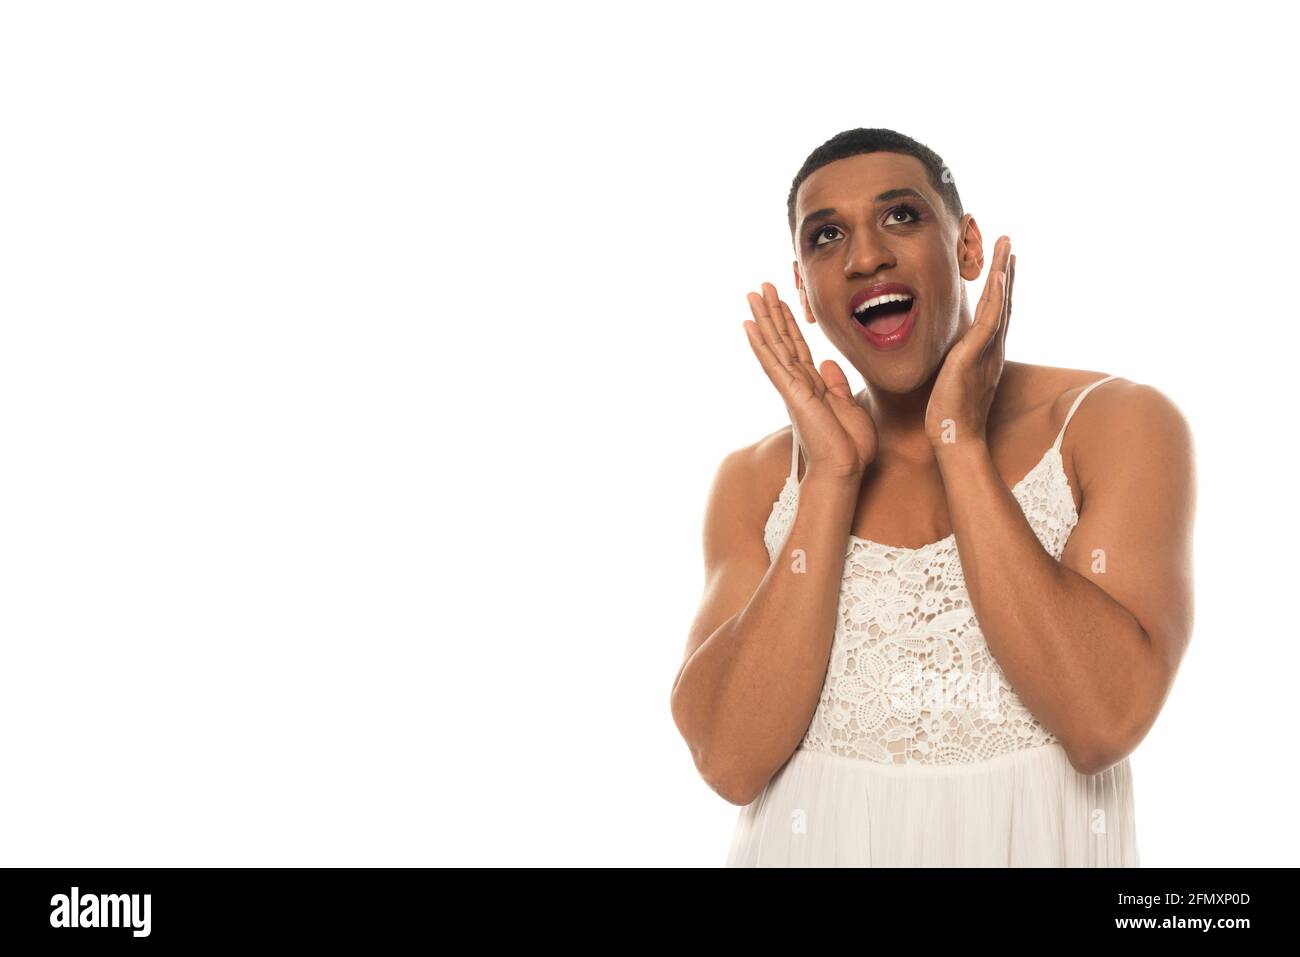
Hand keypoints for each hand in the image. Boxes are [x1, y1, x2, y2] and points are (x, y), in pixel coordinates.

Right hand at [743, 282, 877, 481]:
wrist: (846, 470)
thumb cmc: (850, 448)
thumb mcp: (850, 408)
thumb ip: (836, 385)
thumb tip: (828, 362)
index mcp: (813, 387)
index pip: (798, 348)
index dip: (789, 323)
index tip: (782, 301)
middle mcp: (797, 384)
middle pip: (782, 341)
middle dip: (772, 312)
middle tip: (760, 287)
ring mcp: (792, 388)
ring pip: (774, 346)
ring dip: (763, 318)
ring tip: (752, 295)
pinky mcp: (791, 394)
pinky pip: (773, 364)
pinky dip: (760, 344)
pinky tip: (749, 326)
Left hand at [925, 236, 1014, 448]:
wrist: (954, 439)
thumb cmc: (948, 416)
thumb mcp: (950, 380)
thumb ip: (952, 363)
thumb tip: (946, 355)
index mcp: (985, 353)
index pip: (995, 313)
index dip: (1000, 287)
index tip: (1002, 263)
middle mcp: (992, 349)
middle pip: (1003, 302)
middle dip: (1006, 271)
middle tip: (1009, 243)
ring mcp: (986, 352)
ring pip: (999, 304)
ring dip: (1003, 272)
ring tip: (1007, 245)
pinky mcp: (974, 357)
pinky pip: (989, 321)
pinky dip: (995, 297)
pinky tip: (997, 276)